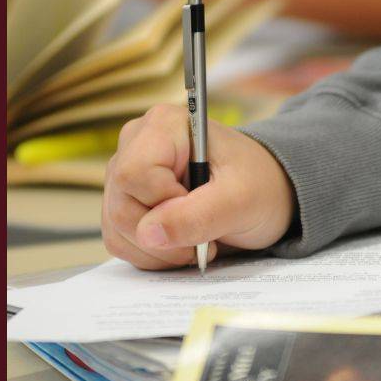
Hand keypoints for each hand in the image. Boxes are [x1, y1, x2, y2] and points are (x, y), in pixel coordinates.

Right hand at [101, 103, 295, 269]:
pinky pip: (118, 240)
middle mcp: (136, 143)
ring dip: (158, 250)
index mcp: (164, 125)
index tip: (201, 205)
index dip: (164, 202)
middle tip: (204, 236)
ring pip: (116, 228)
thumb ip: (197, 215)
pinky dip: (150, 255)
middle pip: (121, 205)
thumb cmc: (259, 184)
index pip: (134, 174)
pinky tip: (180, 245)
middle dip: (164, 236)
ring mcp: (126, 174)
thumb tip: (148, 233)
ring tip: (196, 240)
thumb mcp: (241, 200)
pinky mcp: (125, 201)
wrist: (264, 193)